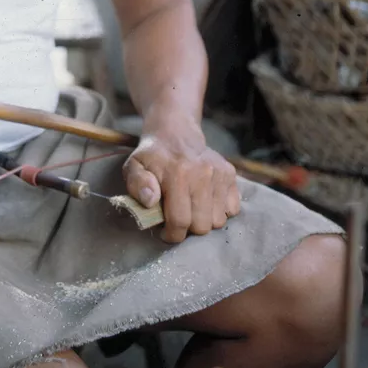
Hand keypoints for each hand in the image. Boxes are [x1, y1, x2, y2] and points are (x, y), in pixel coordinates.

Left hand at [123, 123, 240, 244]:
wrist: (175, 132)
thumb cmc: (152, 156)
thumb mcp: (134, 167)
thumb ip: (137, 184)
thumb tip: (150, 201)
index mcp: (177, 174)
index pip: (180, 220)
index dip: (172, 234)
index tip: (165, 232)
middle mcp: (202, 174)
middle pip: (202, 225)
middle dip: (188, 229)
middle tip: (178, 218)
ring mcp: (219, 173)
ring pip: (218, 220)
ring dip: (204, 220)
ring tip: (191, 208)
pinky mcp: (230, 174)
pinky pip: (232, 209)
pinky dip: (219, 211)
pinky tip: (205, 201)